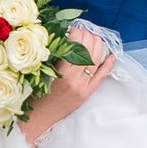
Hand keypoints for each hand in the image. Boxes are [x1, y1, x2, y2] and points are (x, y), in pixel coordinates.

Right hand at [23, 25, 114, 147]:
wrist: (39, 117)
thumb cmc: (35, 94)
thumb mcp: (40, 72)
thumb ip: (52, 56)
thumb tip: (64, 36)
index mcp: (62, 73)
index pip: (75, 45)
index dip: (76, 32)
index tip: (71, 29)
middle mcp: (76, 79)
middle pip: (89, 49)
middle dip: (87, 36)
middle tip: (82, 32)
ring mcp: (84, 86)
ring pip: (97, 59)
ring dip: (98, 45)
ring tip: (93, 38)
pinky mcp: (88, 93)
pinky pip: (102, 75)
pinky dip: (108, 63)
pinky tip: (111, 55)